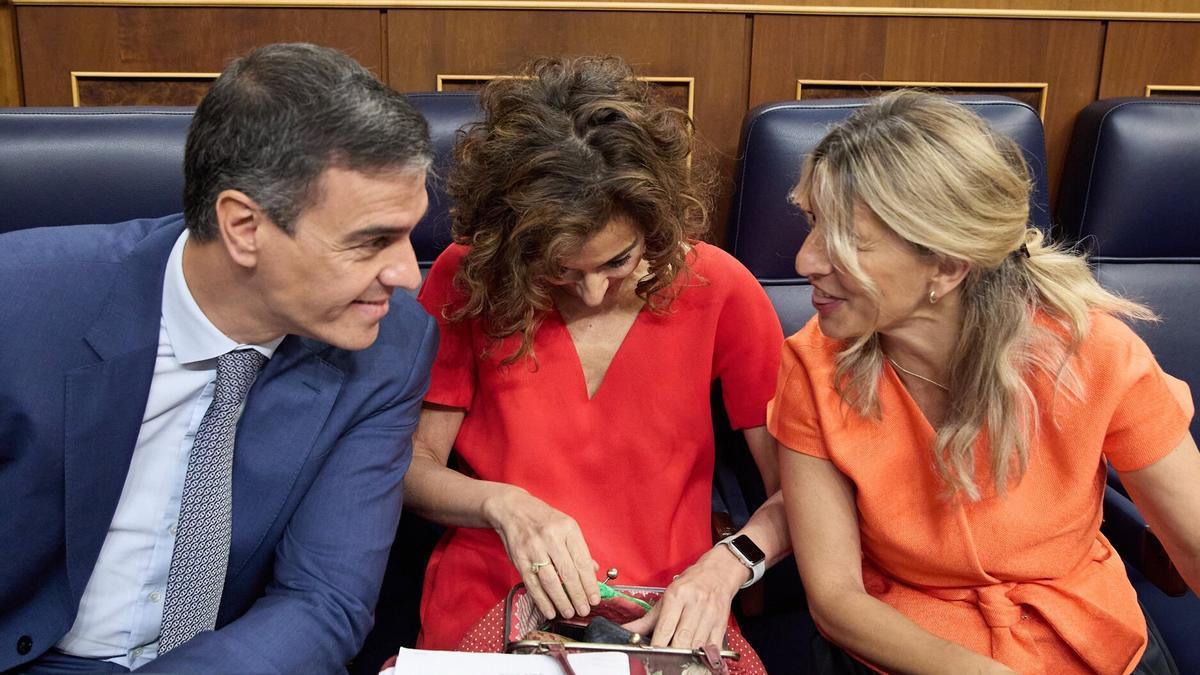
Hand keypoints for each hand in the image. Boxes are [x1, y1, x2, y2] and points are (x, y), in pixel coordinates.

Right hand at [484, 487, 599, 619]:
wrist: (513, 509)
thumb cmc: (544, 519)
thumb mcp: (566, 526)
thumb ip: (579, 549)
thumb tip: (594, 571)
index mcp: (568, 529)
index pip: (582, 561)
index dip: (589, 584)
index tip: (595, 599)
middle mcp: (551, 538)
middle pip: (568, 573)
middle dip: (578, 596)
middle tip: (584, 611)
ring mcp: (534, 549)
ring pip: (550, 581)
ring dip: (561, 601)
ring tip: (570, 613)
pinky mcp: (519, 559)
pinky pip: (533, 584)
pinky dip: (542, 600)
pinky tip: (550, 611)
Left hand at [622, 545, 744, 647]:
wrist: (718, 573)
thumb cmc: (690, 584)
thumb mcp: (666, 596)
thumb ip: (647, 618)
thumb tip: (628, 631)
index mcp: (678, 595)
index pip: (665, 627)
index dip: (657, 644)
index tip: (650, 653)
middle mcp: (695, 604)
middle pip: (682, 638)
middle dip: (671, 652)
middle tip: (663, 659)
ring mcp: (710, 615)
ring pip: (696, 645)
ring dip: (686, 655)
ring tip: (677, 659)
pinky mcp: (720, 625)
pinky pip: (712, 647)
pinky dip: (703, 655)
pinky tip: (695, 656)